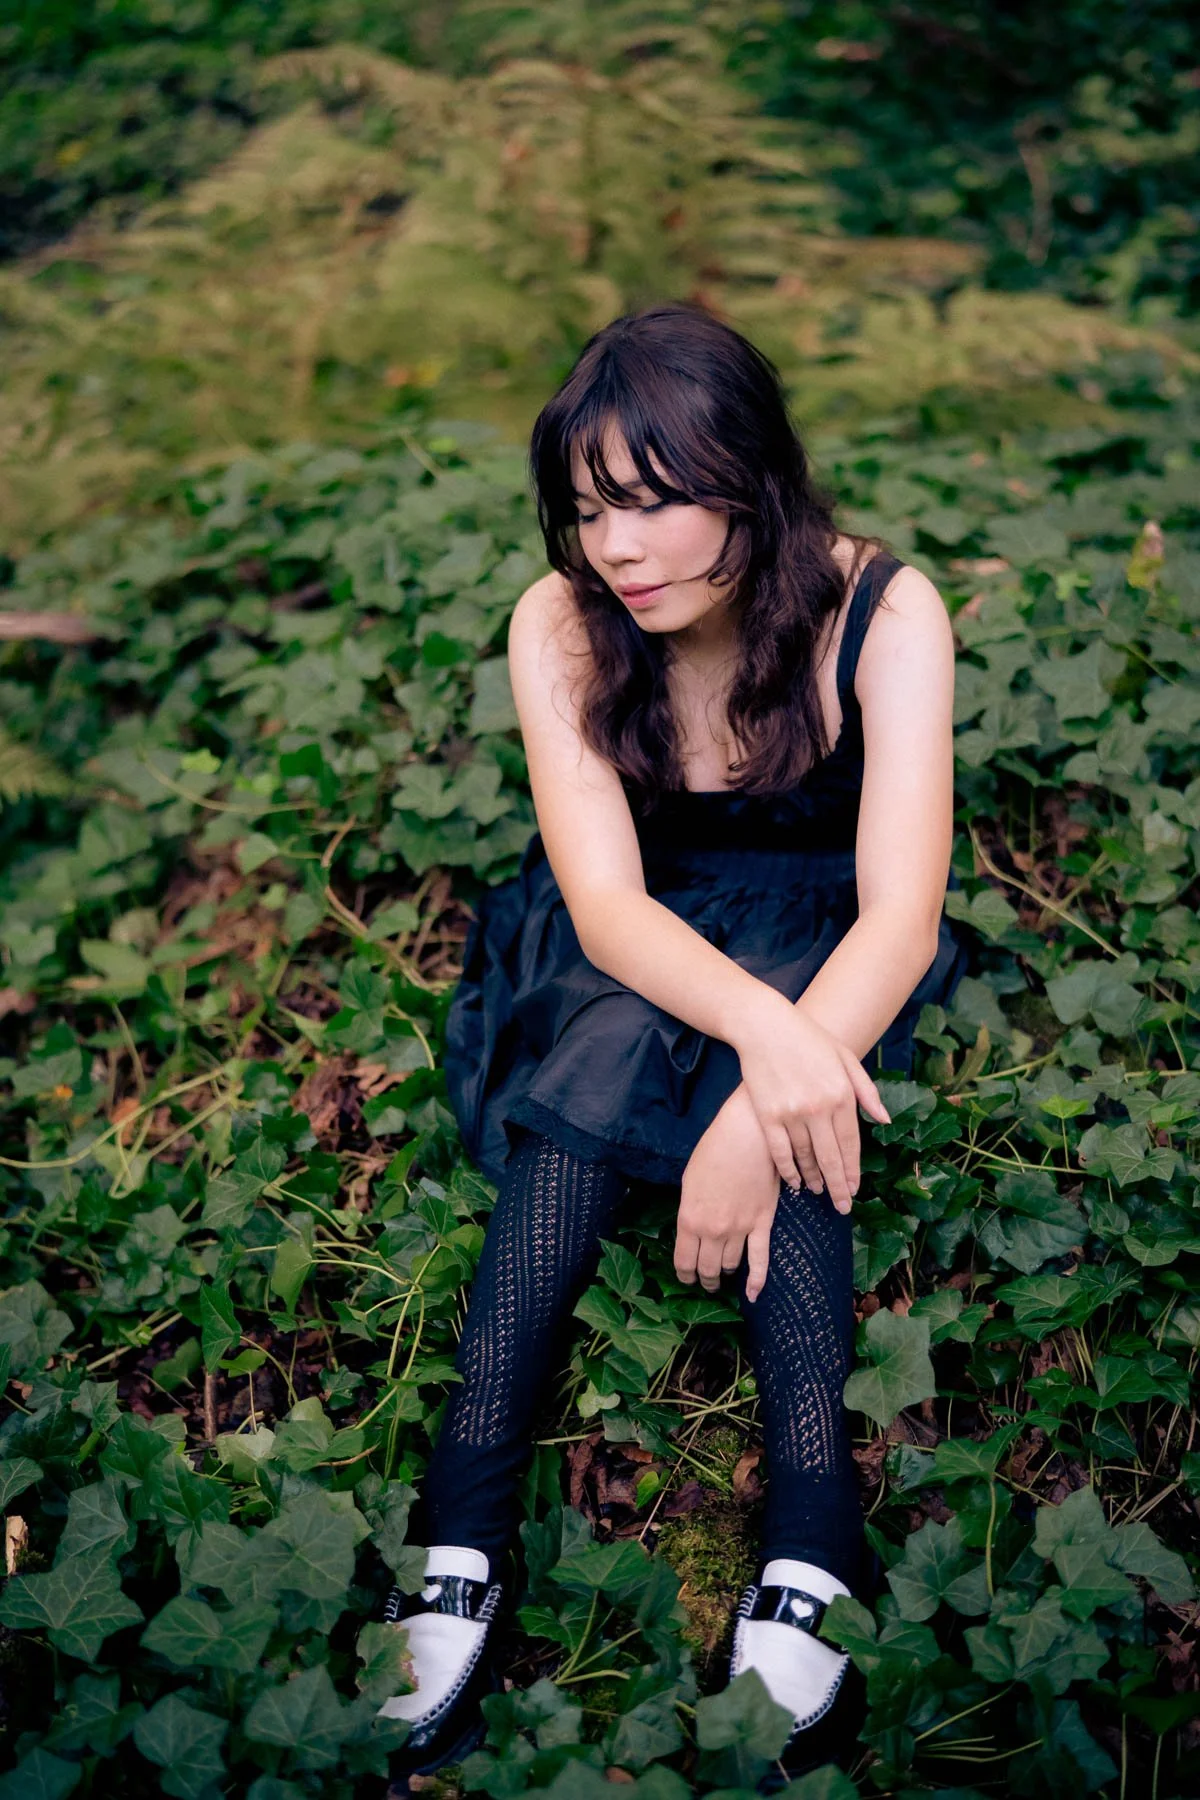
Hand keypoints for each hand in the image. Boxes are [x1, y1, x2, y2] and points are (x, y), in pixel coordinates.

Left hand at [674, 1086, 780, 1303]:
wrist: (747, 1135)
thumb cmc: (714, 1151)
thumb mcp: (689, 1181)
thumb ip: (690, 1211)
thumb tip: (692, 1230)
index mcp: (689, 1219)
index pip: (684, 1261)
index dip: (684, 1274)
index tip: (686, 1278)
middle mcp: (713, 1230)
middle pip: (707, 1269)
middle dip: (704, 1279)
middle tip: (705, 1281)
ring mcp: (739, 1229)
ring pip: (731, 1265)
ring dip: (725, 1273)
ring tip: (723, 1275)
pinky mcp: (762, 1223)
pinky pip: (760, 1260)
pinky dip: (757, 1281)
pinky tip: (753, 1295)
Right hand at [732, 991, 890, 1212]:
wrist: (764, 1026)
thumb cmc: (808, 1039)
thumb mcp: (846, 1058)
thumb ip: (866, 1091)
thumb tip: (885, 1120)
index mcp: (842, 1095)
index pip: (851, 1144)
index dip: (853, 1171)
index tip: (855, 1189)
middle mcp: (819, 1108)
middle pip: (831, 1158)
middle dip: (838, 1187)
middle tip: (842, 1206)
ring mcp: (792, 1113)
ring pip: (806, 1157)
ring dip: (813, 1179)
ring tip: (818, 1191)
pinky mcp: (767, 1115)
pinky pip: (780, 1152)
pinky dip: (788, 1170)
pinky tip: (794, 1181)